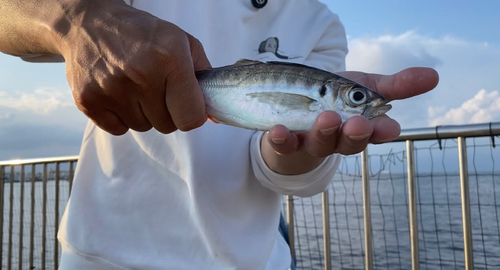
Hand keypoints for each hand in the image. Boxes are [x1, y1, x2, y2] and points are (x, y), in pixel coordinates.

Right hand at [58, 1, 210, 134]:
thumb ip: (204, 77)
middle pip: (168, 126)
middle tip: (156, 87)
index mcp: (170, 59)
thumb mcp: (182, 42)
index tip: (187, 105)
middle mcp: (141, 76)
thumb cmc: (141, 33)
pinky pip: (119, 130)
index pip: (191, 118)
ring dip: (143, 112)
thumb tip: (213, 115)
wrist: (88, 24)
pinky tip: (117, 92)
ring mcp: (112, 90)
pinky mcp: (89, 101)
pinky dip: (121, 117)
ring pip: (143, 127)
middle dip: (167, 111)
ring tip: (134, 85)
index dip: (192, 115)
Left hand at [261, 67, 438, 174]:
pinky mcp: (286, 143)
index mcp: (359, 127)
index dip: (381, 131)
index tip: (388, 127)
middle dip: (354, 134)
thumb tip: (434, 76)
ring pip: (319, 143)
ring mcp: (310, 142)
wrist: (294, 117)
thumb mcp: (364, 90)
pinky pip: (283, 144)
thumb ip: (395, 85)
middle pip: (348, 142)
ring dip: (324, 133)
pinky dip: (282, 139)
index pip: (374, 132)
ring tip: (326, 119)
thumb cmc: (335, 103)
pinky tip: (279, 130)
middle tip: (357, 124)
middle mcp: (337, 139)